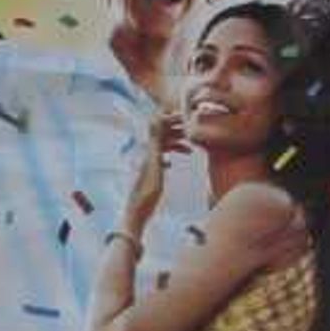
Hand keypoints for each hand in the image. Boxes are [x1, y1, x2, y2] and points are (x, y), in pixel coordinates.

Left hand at [122, 114, 188, 230]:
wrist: (136, 214)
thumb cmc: (146, 194)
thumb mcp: (154, 165)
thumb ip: (156, 142)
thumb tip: (156, 118)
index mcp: (146, 149)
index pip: (159, 125)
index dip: (172, 118)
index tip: (186, 116)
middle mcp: (144, 153)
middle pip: (161, 134)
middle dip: (177, 130)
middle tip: (193, 131)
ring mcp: (145, 163)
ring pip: (162, 146)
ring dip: (175, 144)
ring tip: (189, 148)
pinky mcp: (147, 173)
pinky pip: (159, 158)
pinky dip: (168, 156)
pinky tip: (172, 163)